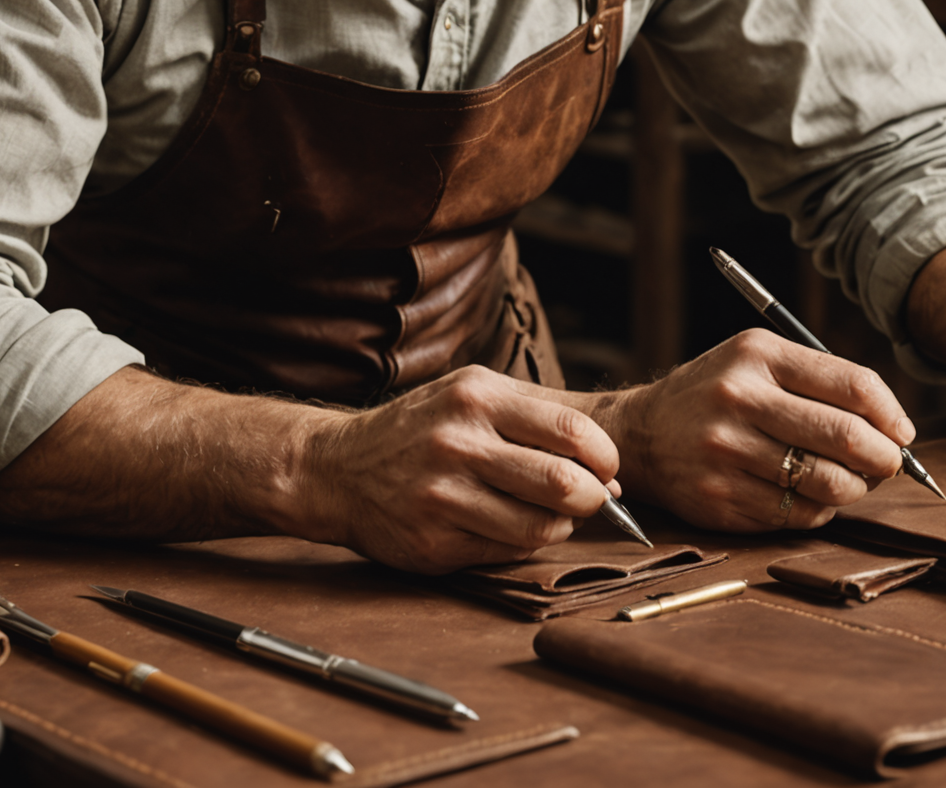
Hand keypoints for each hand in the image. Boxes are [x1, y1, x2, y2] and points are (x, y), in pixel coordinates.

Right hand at [293, 366, 621, 573]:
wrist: (336, 468)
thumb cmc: (422, 429)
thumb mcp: (469, 394)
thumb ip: (538, 420)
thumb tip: (609, 472)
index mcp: (477, 396)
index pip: (573, 431)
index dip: (605, 458)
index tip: (605, 469)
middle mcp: (458, 443)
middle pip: (565, 484)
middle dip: (594, 498)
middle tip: (592, 499)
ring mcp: (443, 495)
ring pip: (541, 527)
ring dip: (562, 527)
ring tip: (552, 516)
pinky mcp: (433, 541)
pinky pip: (507, 552)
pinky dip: (525, 544)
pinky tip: (512, 527)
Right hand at [590, 330, 913, 533]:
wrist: (641, 434)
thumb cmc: (718, 394)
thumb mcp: (760, 362)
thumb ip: (823, 383)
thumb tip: (895, 430)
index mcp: (757, 356)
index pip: (852, 385)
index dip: (891, 414)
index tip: (902, 433)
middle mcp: (739, 401)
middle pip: (846, 437)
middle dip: (885, 458)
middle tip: (889, 464)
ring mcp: (727, 454)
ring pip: (827, 484)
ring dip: (856, 489)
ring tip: (851, 481)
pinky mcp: (720, 500)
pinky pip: (798, 515)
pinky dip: (819, 510)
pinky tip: (810, 496)